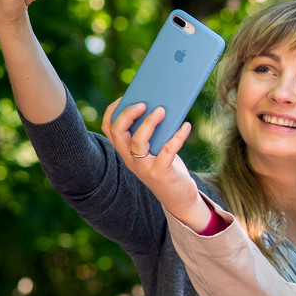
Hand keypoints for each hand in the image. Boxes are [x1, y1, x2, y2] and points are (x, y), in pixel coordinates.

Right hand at [101, 99, 211, 230]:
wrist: (180, 198)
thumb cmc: (169, 167)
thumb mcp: (157, 148)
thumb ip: (155, 132)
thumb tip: (161, 105)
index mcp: (126, 151)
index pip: (109, 129)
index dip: (113, 111)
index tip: (125, 96)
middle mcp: (130, 159)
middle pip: (118, 133)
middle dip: (128, 114)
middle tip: (144, 103)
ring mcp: (144, 168)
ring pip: (138, 142)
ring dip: (149, 123)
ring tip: (163, 110)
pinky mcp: (161, 174)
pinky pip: (167, 152)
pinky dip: (177, 137)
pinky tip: (186, 126)